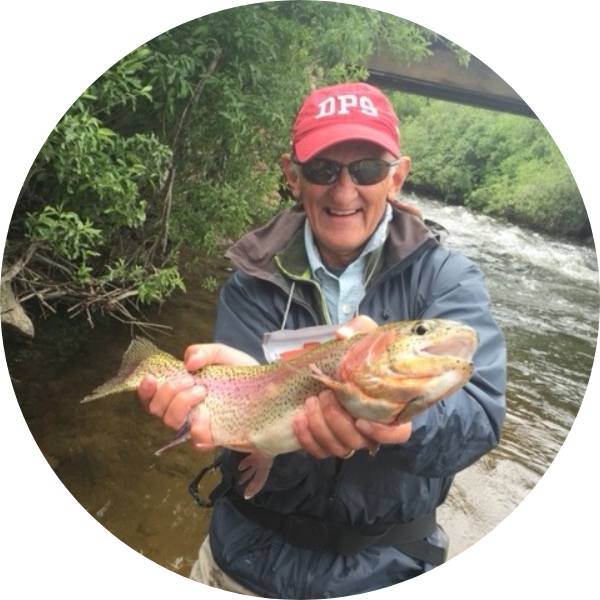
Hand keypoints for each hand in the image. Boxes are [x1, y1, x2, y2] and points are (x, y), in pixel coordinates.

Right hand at [137, 343, 257, 448]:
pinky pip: (196, 441)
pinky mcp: (215, 437)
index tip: (151, 379)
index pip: (152, 396)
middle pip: (157, 410)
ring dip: (180, 405)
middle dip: (167, 392)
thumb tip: (188, 361)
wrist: (271, 392)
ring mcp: (199, 425)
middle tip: (190, 381)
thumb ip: (206, 352)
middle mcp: (186, 410)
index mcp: (183, 390)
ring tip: (202, 391)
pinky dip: (196, 428)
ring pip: (171, 424)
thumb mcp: (225, 356)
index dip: (144, 391)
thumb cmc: (244, 375)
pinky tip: (205, 415)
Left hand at [292, 315, 411, 457]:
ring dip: (320, 427)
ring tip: (310, 402)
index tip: (361, 420)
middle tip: (324, 395)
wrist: (346, 367)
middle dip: (336, 420)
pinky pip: (320, 451)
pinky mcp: (330, 440)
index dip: (382, 434)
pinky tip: (298, 420)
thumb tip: (342, 334)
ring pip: (338, 449)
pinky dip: (307, 439)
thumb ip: (360, 330)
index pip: (398, 434)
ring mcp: (351, 437)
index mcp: (390, 409)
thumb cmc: (364, 355)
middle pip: (358, 441)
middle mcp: (372, 428)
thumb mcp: (367, 337)